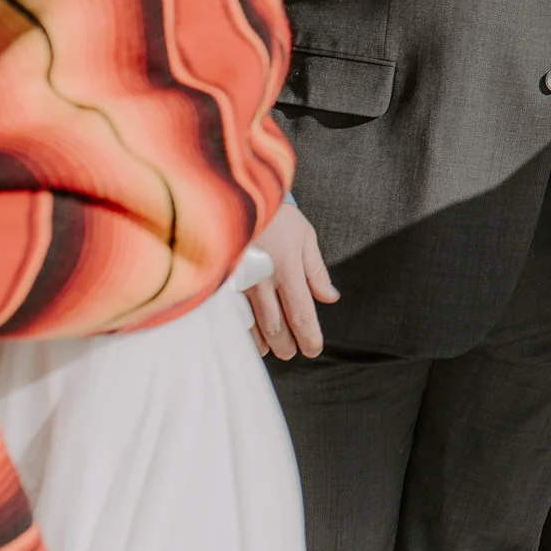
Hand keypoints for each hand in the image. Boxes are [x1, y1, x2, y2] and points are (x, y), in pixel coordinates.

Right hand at [245, 202, 339, 359]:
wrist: (233, 196)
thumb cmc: (273, 214)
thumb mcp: (304, 236)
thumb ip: (316, 270)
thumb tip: (330, 297)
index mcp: (287, 268)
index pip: (301, 312)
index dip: (308, 335)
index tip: (313, 350)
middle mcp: (262, 280)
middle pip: (276, 324)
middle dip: (287, 343)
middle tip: (294, 354)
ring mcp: (238, 283)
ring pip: (253, 324)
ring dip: (265, 342)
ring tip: (274, 351)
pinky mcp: (220, 283)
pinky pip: (231, 315)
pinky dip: (242, 331)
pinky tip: (247, 339)